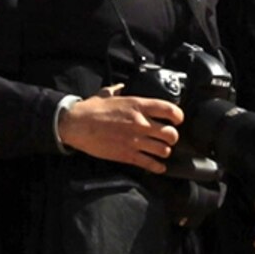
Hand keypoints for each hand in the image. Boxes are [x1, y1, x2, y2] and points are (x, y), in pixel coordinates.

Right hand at [60, 89, 183, 173]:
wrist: (76, 125)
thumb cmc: (91, 110)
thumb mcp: (107, 94)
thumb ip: (118, 90)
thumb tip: (122, 87)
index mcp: (138, 106)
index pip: (169, 110)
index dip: (178, 116)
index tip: (177, 119)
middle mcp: (140, 123)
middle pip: (171, 134)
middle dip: (172, 137)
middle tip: (168, 137)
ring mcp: (135, 141)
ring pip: (164, 150)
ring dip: (164, 151)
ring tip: (161, 150)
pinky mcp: (127, 155)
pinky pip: (150, 164)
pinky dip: (157, 167)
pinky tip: (158, 166)